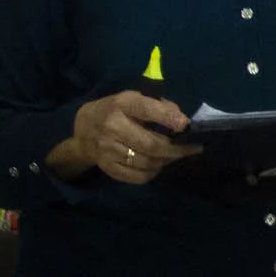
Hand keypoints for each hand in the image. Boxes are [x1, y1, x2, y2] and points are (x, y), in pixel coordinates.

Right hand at [65, 89, 198, 184]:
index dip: (168, 117)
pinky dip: (153, 173)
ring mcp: (107, 149)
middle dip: (177, 149)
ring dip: (167, 161)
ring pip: (147, 162)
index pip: (145, 110)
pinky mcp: (107, 167)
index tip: (186, 124)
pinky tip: (158, 165)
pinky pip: (137, 176)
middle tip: (193, 149)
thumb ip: (157, 105)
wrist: (82, 129)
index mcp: (121, 104)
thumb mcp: (132, 99)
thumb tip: (181, 121)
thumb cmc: (116, 110)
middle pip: (151, 144)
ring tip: (175, 156)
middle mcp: (112, 126)